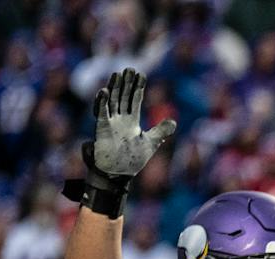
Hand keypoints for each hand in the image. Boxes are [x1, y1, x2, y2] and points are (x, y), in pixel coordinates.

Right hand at [85, 68, 175, 188]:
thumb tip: (174, 122)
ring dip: (114, 87)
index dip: (138, 87)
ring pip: (112, 100)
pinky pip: (101, 113)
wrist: (119, 173)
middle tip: (129, 68)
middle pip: (123, 96)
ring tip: (117, 74)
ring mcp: (110, 122)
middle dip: (126, 83)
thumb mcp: (151, 143)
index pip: (135, 100)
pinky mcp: (101, 129)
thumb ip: (161, 131)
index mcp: (131, 121)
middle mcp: (120, 119)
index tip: (141, 74)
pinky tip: (105, 91)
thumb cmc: (132, 159)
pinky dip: (102, 102)